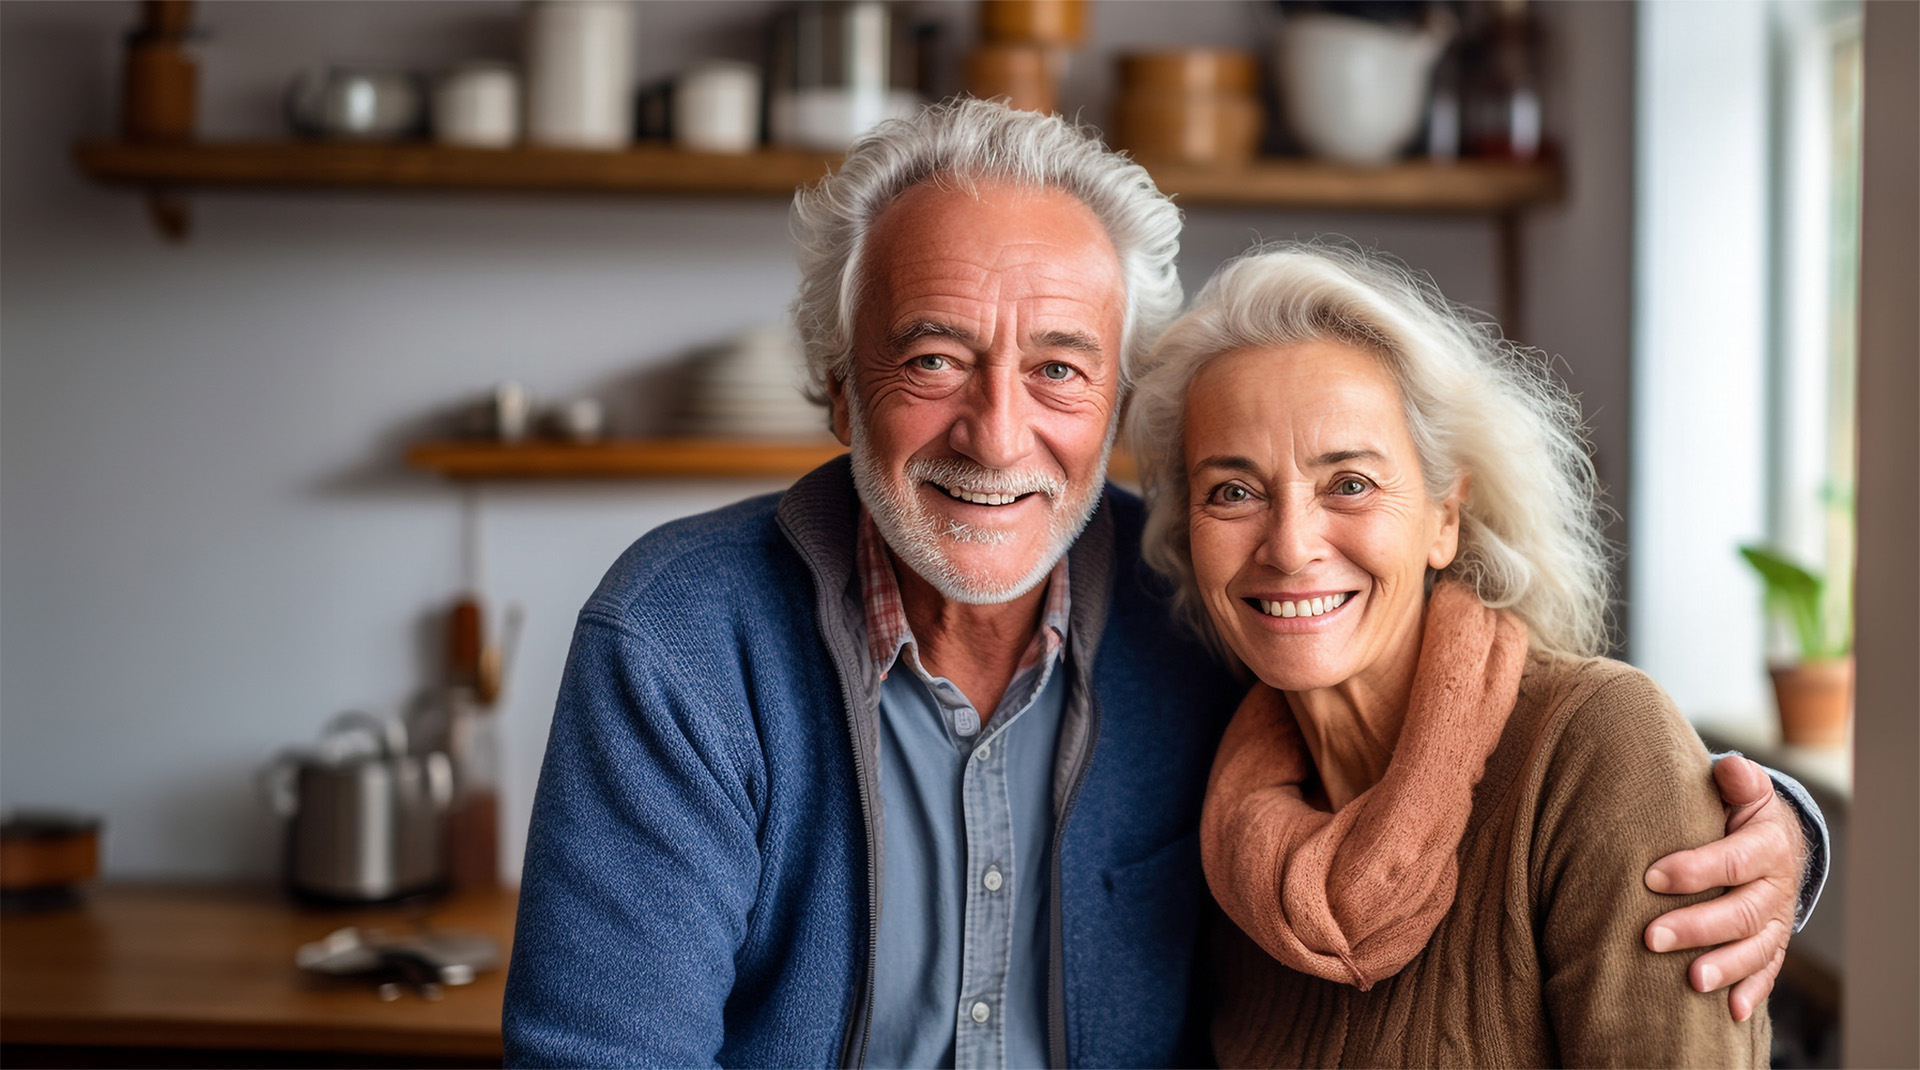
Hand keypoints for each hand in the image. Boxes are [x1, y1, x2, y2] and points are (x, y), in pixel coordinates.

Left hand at [1641, 754, 1804, 1020]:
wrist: (1775, 843)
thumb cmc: (1741, 814)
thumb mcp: (1745, 792)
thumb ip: (1738, 781)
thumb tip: (1732, 767)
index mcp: (1767, 847)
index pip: (1732, 861)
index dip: (1694, 870)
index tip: (1650, 876)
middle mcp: (1775, 889)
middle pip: (1739, 913)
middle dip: (1696, 927)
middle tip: (1651, 938)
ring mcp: (1775, 922)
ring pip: (1754, 950)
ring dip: (1724, 967)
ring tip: (1691, 981)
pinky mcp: (1772, 946)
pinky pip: (1766, 972)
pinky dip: (1751, 992)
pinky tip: (1732, 1012)